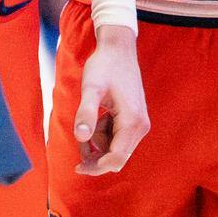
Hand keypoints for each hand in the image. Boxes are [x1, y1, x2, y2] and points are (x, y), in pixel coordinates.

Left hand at [74, 25, 148, 173]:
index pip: (116, 159)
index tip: (77, 167)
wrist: (118, 48)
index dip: (96, 167)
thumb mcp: (91, 88)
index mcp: (132, 122)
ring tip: (87, 121)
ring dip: (98, 143)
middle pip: (117, 158)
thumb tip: (80, 137)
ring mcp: (139, 123)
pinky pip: (117, 138)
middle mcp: (140, 126)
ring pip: (116, 149)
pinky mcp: (135, 119)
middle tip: (79, 143)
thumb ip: (86, 113)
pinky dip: (103, 134)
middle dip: (96, 155)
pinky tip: (98, 116)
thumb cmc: (104, 66)